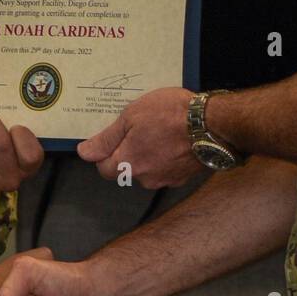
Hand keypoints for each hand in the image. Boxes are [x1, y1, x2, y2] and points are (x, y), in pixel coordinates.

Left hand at [77, 86, 197, 188]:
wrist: (211, 125)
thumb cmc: (169, 115)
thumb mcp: (131, 116)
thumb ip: (106, 138)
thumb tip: (85, 152)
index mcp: (127, 164)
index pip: (103, 168)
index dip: (103, 152)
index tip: (112, 136)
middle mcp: (144, 178)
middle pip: (126, 169)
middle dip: (128, 152)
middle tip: (138, 128)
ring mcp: (166, 180)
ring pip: (147, 169)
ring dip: (148, 155)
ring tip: (159, 131)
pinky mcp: (183, 178)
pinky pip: (166, 169)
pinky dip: (166, 157)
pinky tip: (173, 140)